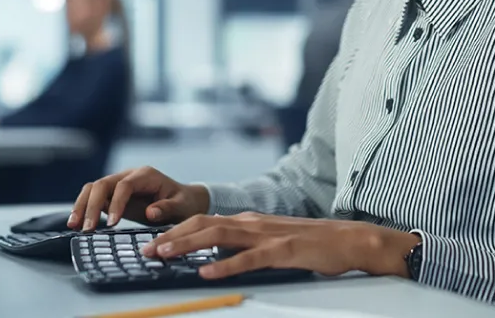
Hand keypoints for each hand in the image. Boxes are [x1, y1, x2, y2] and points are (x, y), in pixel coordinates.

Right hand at [67, 167, 210, 230]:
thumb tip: (151, 212)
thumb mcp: (182, 207)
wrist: (184, 200)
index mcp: (146, 175)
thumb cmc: (184, 203)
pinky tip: (76, 224)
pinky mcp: (113, 195)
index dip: (116, 203)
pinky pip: (94, 198)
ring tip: (73, 226)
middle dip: (92, 205)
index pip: (124, 185)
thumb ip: (168, 208)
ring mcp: (119, 184)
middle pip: (103, 184)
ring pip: (93, 188)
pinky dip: (84, 209)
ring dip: (82, 205)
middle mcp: (129, 176)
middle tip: (87, 229)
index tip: (112, 224)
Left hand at [142, 212, 420, 279]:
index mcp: (249, 221)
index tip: (152, 242)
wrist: (348, 238)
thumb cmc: (311, 243)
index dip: (176, 230)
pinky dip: (225, 266)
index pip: (204, 221)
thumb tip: (217, 256)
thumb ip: (246, 244)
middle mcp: (252, 223)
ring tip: (164, 255)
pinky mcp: (282, 250)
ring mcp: (266, 235)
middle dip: (172, 236)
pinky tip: (207, 273)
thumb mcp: (272, 240)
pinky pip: (248, 259)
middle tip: (145, 250)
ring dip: (188, 245)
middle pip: (204, 225)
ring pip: (219, 237)